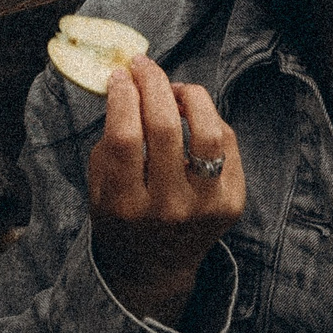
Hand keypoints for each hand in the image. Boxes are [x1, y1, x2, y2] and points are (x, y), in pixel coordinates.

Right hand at [86, 56, 244, 323]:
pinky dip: (208, 120)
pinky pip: (227, 143)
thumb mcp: (99, 187)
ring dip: (190, 96)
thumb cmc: (121, 217)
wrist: (155, 267)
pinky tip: (191, 117)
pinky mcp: (232, 203)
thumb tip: (125, 84)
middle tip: (143, 65)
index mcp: (126, 205)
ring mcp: (205, 207)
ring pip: (208, 132)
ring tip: (174, 90)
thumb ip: (110, 141)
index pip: (125, 137)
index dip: (123, 96)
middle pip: (165, 127)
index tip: (119, 75)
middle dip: (153, 83)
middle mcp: (168, 208)